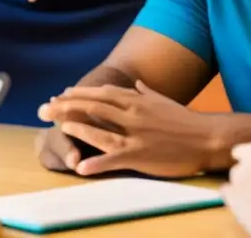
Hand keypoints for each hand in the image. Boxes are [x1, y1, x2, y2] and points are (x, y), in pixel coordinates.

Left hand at [38, 80, 217, 176]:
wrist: (206, 136)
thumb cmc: (185, 120)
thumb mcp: (162, 100)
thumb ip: (144, 92)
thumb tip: (135, 82)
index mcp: (135, 100)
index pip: (100, 93)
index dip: (77, 94)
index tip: (59, 95)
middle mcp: (131, 113)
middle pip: (93, 107)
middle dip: (66, 107)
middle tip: (44, 109)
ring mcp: (135, 134)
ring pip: (99, 130)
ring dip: (77, 129)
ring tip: (57, 128)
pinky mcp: (141, 155)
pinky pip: (114, 159)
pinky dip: (96, 163)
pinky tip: (81, 168)